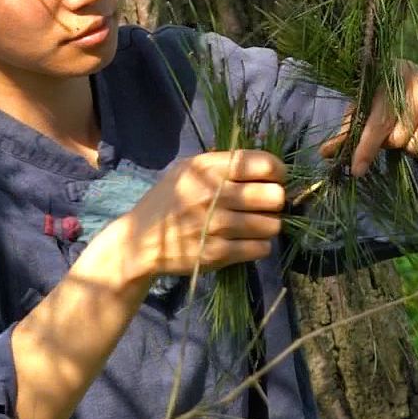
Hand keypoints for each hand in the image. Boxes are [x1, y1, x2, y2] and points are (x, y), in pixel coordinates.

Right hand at [99, 149, 285, 287]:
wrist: (139, 241)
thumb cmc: (168, 200)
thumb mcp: (188, 170)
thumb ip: (224, 164)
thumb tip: (270, 167)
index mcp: (208, 168)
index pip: (264, 165)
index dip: (278, 172)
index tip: (274, 179)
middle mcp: (213, 195)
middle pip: (274, 196)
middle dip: (275, 201)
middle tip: (264, 205)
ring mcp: (216, 226)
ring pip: (272, 225)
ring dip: (268, 225)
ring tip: (254, 224)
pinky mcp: (217, 254)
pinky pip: (260, 248)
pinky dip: (259, 245)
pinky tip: (246, 241)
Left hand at [322, 59, 417, 176]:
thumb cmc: (386, 99)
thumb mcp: (365, 108)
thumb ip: (348, 131)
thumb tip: (325, 153)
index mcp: (390, 72)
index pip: (377, 119)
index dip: (365, 147)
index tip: (356, 170)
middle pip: (397, 137)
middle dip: (388, 144)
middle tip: (388, 134)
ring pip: (416, 146)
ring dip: (406, 147)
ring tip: (405, 131)